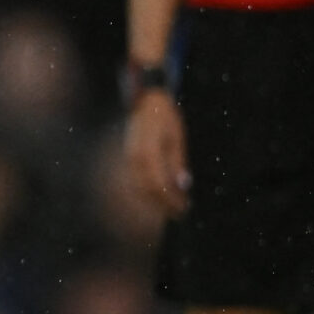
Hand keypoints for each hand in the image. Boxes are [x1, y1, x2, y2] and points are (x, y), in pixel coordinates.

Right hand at [126, 88, 189, 215]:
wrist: (145, 101)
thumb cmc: (166, 117)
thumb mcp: (177, 137)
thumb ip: (177, 162)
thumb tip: (183, 185)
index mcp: (149, 149)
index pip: (159, 183)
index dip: (171, 199)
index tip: (184, 208)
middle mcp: (135, 156)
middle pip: (148, 189)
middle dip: (164, 204)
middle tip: (181, 212)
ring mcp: (130, 158)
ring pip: (141, 187)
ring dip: (156, 200)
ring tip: (173, 206)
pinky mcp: (129, 159)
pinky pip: (137, 180)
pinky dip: (149, 191)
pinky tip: (162, 195)